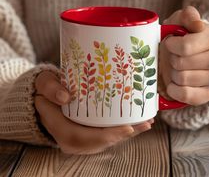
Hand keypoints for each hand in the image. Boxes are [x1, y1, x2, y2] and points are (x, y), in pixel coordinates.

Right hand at [34, 71, 153, 154]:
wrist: (46, 99)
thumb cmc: (46, 92)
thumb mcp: (43, 86)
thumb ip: (50, 89)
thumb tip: (65, 97)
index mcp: (61, 130)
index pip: (84, 138)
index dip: (106, 136)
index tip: (127, 128)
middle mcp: (74, 139)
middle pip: (102, 141)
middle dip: (124, 134)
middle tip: (145, 123)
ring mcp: (84, 138)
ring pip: (108, 140)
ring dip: (129, 133)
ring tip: (147, 122)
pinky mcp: (91, 132)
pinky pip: (109, 134)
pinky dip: (125, 130)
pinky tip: (139, 123)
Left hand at [159, 6, 208, 105]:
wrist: (177, 56)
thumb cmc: (175, 38)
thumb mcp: (177, 21)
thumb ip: (187, 16)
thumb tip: (197, 24)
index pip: (186, 47)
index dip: (171, 46)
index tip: (169, 42)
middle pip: (182, 64)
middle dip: (171, 60)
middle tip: (173, 56)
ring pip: (183, 79)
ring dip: (172, 74)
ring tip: (175, 68)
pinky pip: (188, 96)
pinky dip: (175, 90)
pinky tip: (174, 83)